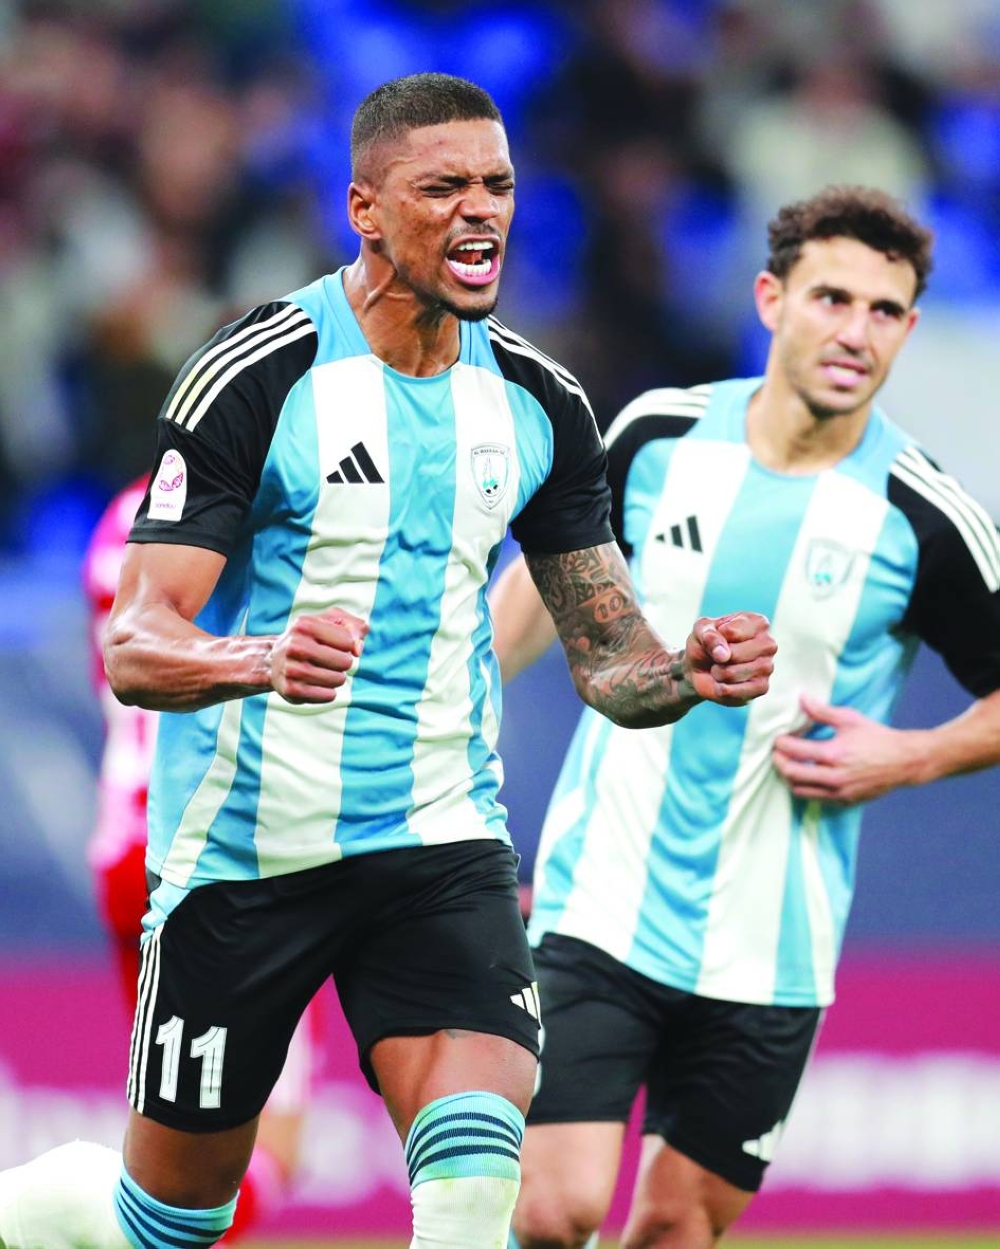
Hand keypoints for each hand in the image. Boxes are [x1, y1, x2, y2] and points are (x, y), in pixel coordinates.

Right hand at [270, 606, 367, 704]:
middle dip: (343, 662)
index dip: (347, 644)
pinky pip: (329, 696)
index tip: (333, 643)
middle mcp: (295, 646)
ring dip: (336, 677)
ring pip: (338, 680)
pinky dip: (328, 692)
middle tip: (328, 659)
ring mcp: (291, 669)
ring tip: (322, 671)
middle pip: (345, 662)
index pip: (348, 641)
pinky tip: (315, 684)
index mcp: (304, 625)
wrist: (275, 661)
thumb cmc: (311, 638)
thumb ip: (354, 627)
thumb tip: (358, 650)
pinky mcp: (291, 690)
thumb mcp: (332, 621)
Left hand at [684, 612, 775, 706]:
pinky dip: (721, 689)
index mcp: (758, 623)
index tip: (717, 637)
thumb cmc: (704, 644)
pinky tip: (725, 683)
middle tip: (718, 657)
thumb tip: (723, 655)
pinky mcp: (762, 688)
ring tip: (721, 669)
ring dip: (717, 673)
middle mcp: (768, 644)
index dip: (715, 637)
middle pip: (734, 654)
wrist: (700, 669)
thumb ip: (709, 636)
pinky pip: (734, 692)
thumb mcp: (700, 631)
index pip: (732, 632)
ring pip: (731, 673)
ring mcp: (768, 667)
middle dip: (717, 658)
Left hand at [772, 693, 924, 804]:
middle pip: (791, 773)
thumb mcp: (849, 719)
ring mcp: (839, 792)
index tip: (777, 738)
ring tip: (788, 765)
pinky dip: (805, 788)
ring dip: (789, 777)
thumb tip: (801, 698)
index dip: (780, 744)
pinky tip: (805, 776)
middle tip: (777, 753)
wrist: (904, 761)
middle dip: (779, 762)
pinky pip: (815, 798)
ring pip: (799, 790)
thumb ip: (822, 711)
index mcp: (834, 754)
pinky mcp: (845, 801)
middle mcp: (834, 776)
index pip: (794, 751)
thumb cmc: (876, 737)